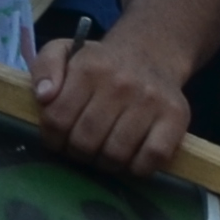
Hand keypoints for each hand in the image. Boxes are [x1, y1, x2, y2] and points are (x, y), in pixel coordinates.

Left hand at [30, 33, 190, 176]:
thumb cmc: (100, 63)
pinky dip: (137, 168)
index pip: (57, 119)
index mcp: (89, 67)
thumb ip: (44, 68)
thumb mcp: (64, 52)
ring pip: (115, 155)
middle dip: (76, 152)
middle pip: (85, 141)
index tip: (57, 139)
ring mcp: (151, 101)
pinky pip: (151, 159)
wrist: (150, 55)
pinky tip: (130, 157)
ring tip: (102, 152)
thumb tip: (43, 97)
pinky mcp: (176, 118)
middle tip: (80, 148)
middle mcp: (121, 83)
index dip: (52, 137)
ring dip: (104, 163)